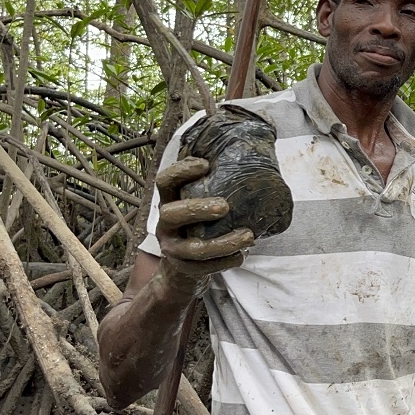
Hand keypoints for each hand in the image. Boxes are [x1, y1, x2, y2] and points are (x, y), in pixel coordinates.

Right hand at [154, 157, 254, 280]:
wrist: (183, 268)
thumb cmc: (201, 225)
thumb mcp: (200, 201)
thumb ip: (214, 182)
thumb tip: (250, 146)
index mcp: (170, 201)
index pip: (164, 181)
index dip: (181, 171)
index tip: (206, 164)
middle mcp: (165, 224)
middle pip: (170, 213)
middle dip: (197, 209)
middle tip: (225, 206)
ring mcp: (173, 248)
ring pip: (193, 248)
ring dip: (223, 243)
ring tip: (249, 236)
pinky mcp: (184, 268)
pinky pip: (204, 268)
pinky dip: (226, 262)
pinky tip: (242, 255)